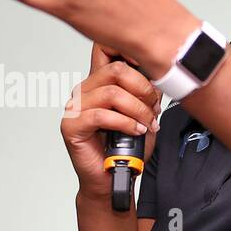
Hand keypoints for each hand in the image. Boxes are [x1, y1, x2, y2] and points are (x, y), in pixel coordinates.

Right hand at [63, 43, 161, 201]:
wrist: (114, 180)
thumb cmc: (126, 150)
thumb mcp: (144, 116)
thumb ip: (147, 95)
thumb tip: (158, 79)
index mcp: (99, 83)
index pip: (105, 50)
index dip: (128, 50)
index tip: (152, 69)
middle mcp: (85, 91)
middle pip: (115, 70)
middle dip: (143, 89)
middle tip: (154, 109)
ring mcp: (75, 108)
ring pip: (111, 93)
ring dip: (137, 110)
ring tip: (147, 124)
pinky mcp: (72, 126)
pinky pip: (101, 115)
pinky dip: (124, 123)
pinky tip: (135, 132)